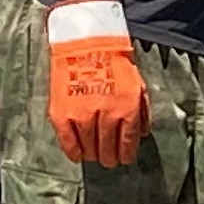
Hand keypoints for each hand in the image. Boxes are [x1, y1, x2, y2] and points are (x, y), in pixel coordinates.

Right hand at [45, 0, 149, 166]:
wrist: (85, 43)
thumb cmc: (114, 62)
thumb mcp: (137, 84)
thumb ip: (141, 111)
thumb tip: (141, 134)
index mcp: (126, 108)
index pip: (127, 142)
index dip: (126, 154)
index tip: (124, 160)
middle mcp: (105, 114)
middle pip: (108, 148)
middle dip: (110, 158)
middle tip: (109, 161)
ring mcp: (82, 115)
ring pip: (89, 147)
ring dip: (93, 155)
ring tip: (94, 156)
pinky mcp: (62, 113)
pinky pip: (68, 140)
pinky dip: (73, 151)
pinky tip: (78, 155)